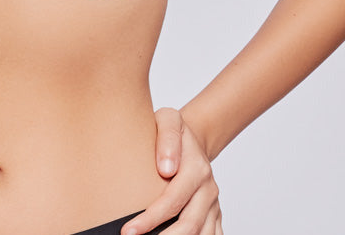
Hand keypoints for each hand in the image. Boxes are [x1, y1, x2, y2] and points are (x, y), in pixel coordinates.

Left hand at [122, 107, 222, 234]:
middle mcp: (208, 189)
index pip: (173, 199)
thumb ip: (168, 138)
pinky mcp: (214, 215)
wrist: (191, 140)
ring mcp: (213, 204)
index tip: (129, 231)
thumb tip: (166, 168)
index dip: (151, 218)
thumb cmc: (174, 132)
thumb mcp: (168, 120)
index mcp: (197, 168)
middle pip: (190, 225)